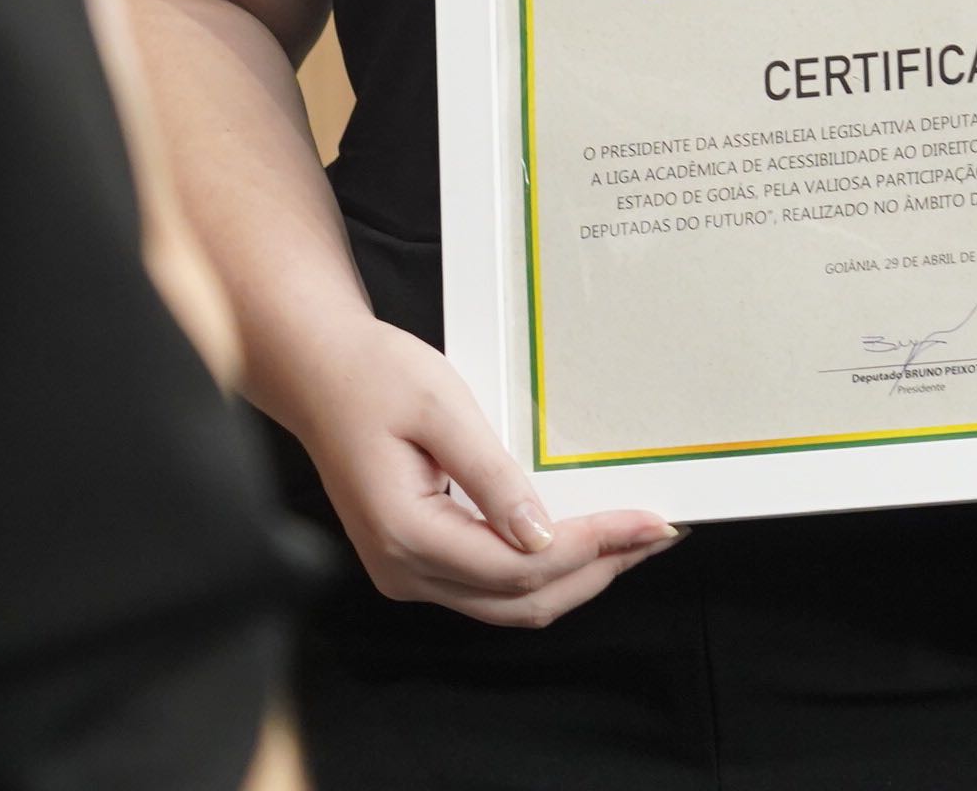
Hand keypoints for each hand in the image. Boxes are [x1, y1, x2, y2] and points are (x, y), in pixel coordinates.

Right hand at [269, 318, 678, 624]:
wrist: (317, 374)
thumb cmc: (373, 377)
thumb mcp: (441, 408)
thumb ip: (492, 476)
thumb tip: (541, 534)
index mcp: (408, 534)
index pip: (521, 565)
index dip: (594, 548)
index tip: (650, 522)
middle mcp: (404, 570)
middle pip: (523, 600)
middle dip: (599, 570)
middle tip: (658, 534)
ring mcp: (407, 572)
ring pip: (510, 603)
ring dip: (577, 577)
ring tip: (634, 541)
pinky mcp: (415, 561)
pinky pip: (490, 587)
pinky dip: (543, 571)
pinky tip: (581, 542)